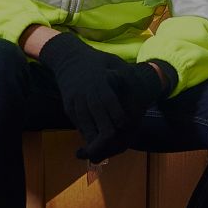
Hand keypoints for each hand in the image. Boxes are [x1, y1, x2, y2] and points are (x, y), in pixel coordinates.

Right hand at [39, 34, 163, 160]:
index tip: (126, 125)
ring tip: (106, 149)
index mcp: (98, 82)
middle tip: (117, 144)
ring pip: (86, 126)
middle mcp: (85, 93)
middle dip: (107, 135)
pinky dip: (87, 133)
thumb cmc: (95, 60)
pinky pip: (78, 124)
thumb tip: (140, 83)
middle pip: (97, 119)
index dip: (118, 117)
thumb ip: (125, 73)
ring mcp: (75, 101)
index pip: (109, 103)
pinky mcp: (68, 107)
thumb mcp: (112, 61)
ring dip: (95, 140)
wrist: (67, 58)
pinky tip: (96, 140)